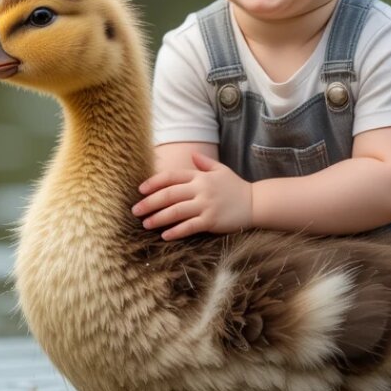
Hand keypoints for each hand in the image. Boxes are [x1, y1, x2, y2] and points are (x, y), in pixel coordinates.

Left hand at [132, 151, 252, 239]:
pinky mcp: (212, 221)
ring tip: (146, 224)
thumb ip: (204, 162)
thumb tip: (191, 154)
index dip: (154, 183)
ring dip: (159, 218)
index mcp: (200, 176)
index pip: (171, 177)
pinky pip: (190, 226)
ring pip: (176, 211)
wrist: (255, 203)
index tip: (140, 190)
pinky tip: (165, 235)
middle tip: (135, 210)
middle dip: (150, 203)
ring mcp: (206, 205)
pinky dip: (176, 231)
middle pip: (169, 195)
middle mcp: (201, 189)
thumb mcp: (221, 170)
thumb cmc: (235, 187)